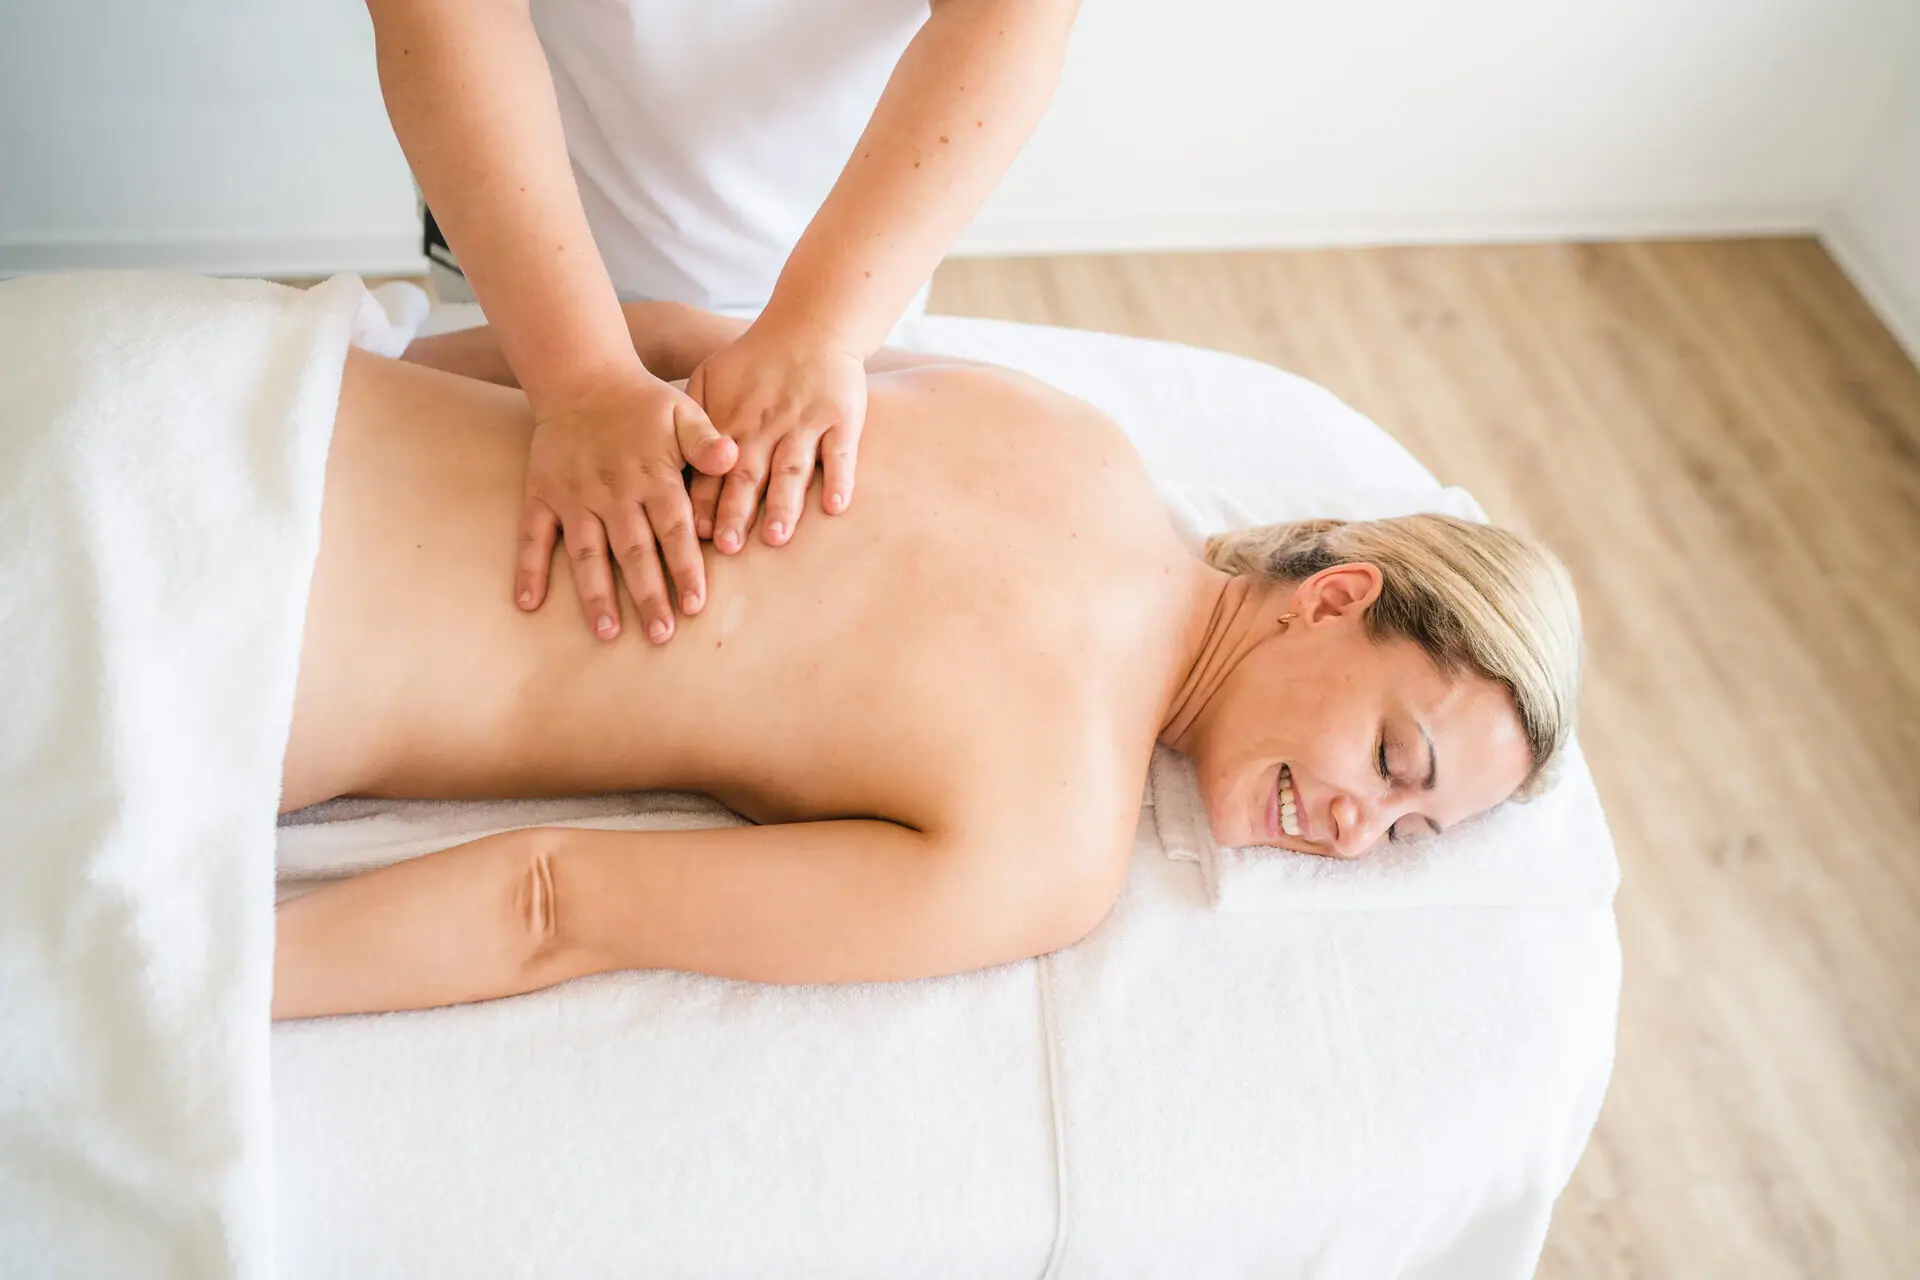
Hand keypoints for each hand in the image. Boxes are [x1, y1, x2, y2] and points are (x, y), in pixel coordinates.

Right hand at [520, 362, 737, 642]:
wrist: (582, 377)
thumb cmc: (643, 403)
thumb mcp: (684, 412)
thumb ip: (707, 441)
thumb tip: (734, 458)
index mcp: (653, 477)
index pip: (674, 530)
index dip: (685, 567)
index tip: (695, 604)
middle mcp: (613, 493)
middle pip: (634, 552)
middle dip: (648, 594)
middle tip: (661, 634)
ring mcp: (574, 497)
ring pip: (587, 553)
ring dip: (596, 594)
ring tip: (607, 632)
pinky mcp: (543, 495)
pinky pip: (533, 536)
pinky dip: (529, 569)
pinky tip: (529, 604)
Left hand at [685, 321, 866, 551]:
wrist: (810, 325)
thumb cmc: (755, 360)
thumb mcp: (710, 376)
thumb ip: (692, 419)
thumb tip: (668, 466)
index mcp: (732, 421)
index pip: (713, 468)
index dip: (704, 500)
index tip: (696, 533)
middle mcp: (766, 426)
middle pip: (749, 474)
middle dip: (737, 511)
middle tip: (729, 546)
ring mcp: (805, 423)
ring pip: (792, 469)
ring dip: (784, 504)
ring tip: (776, 537)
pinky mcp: (841, 419)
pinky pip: (840, 453)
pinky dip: (839, 480)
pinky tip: (835, 507)